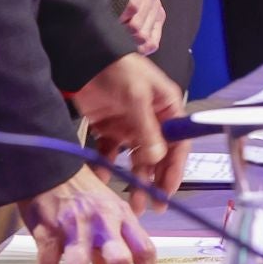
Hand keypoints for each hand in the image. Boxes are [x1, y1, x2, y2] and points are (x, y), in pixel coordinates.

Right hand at [16, 166, 157, 263]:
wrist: (51, 165)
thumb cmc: (81, 192)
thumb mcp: (106, 215)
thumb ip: (111, 250)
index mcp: (122, 216)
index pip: (145, 250)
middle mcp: (103, 221)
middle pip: (121, 260)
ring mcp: (76, 224)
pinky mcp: (47, 228)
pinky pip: (48, 260)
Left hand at [74, 53, 187, 212]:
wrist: (84, 58)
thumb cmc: (120, 70)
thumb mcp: (137, 97)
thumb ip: (146, 129)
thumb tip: (157, 159)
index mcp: (167, 109)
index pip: (178, 144)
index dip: (175, 168)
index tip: (168, 191)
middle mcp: (152, 120)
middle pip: (158, 156)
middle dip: (154, 180)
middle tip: (149, 205)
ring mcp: (129, 126)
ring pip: (135, 159)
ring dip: (134, 179)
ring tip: (130, 202)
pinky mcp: (108, 129)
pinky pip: (110, 153)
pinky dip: (107, 166)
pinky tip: (103, 178)